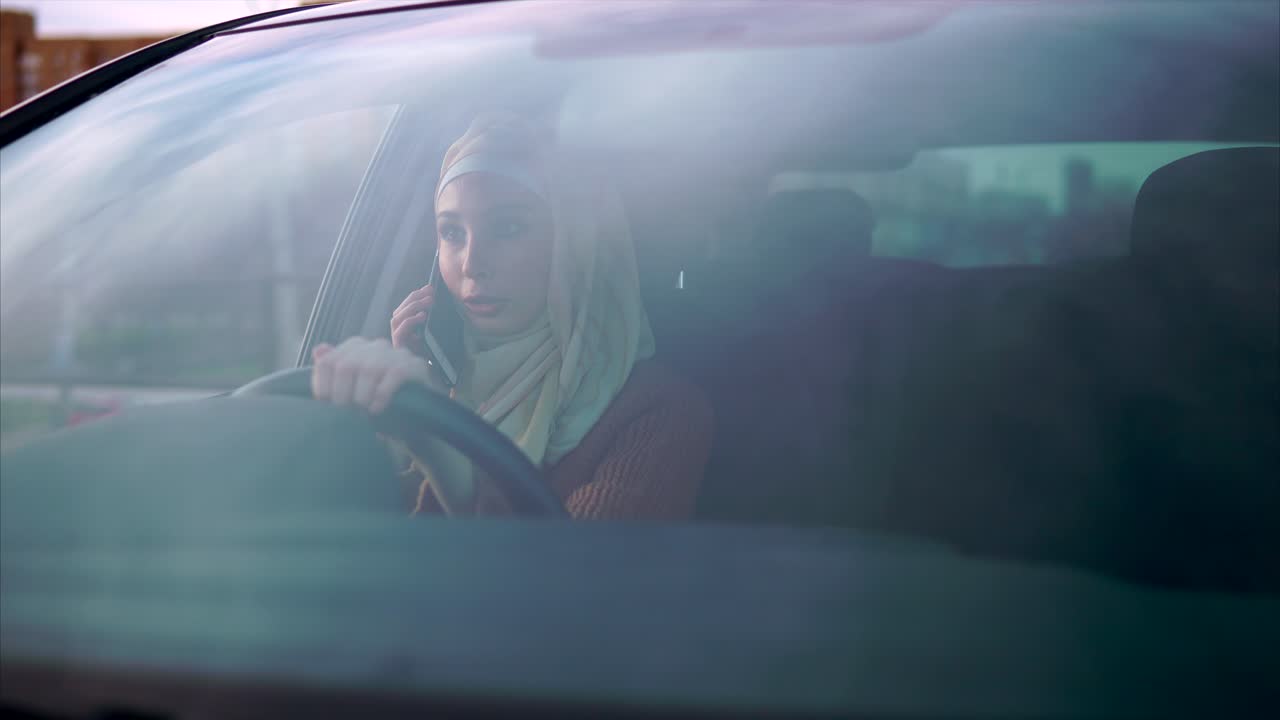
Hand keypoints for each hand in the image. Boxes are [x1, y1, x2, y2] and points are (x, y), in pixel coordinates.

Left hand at [311, 337, 440, 414]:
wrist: (415, 411)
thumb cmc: (377, 399)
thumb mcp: (351, 387)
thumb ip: (332, 369)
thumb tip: (319, 350)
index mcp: (355, 347)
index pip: (328, 362)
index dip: (322, 386)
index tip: (326, 406)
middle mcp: (374, 345)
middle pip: (346, 366)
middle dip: (342, 395)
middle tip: (346, 413)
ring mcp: (396, 353)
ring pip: (370, 370)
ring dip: (363, 396)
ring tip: (363, 412)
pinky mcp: (414, 365)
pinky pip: (394, 375)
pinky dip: (382, 394)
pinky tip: (377, 409)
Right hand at [390, 284, 433, 355]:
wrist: (427, 373)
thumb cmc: (429, 353)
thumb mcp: (431, 333)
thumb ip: (430, 320)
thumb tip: (437, 302)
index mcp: (405, 326)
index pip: (406, 306)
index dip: (417, 295)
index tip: (430, 287)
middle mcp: (397, 330)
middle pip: (401, 309)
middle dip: (415, 297)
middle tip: (431, 292)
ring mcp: (396, 338)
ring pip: (398, 317)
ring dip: (413, 306)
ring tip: (429, 301)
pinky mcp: (398, 346)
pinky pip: (401, 330)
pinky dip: (411, 320)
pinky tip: (423, 316)